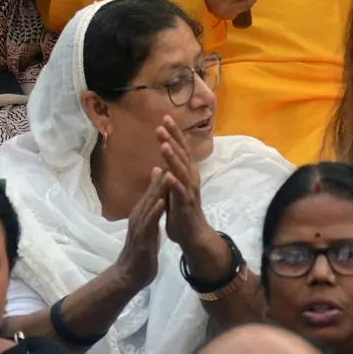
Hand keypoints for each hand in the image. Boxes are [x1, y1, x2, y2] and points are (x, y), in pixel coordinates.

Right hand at [113, 169, 166, 289]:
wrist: (129, 275)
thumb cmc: (141, 250)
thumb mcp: (148, 226)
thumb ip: (152, 209)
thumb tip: (157, 199)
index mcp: (142, 212)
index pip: (154, 189)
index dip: (164, 174)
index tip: (173, 159)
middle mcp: (139, 215)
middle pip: (151, 192)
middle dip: (161, 175)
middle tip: (168, 158)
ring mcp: (139, 226)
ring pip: (149, 204)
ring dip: (157, 189)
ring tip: (166, 173)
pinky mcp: (142, 238)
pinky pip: (149, 223)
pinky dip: (154, 211)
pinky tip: (160, 202)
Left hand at [158, 115, 206, 247]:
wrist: (192, 235)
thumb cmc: (181, 211)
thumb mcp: (174, 188)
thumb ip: (170, 174)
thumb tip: (160, 162)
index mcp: (187, 173)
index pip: (181, 149)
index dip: (174, 133)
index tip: (165, 117)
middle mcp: (190, 178)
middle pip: (182, 155)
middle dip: (172, 139)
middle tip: (161, 124)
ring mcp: (189, 191)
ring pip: (181, 171)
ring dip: (172, 157)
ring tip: (163, 144)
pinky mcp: (185, 205)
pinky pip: (180, 192)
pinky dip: (174, 183)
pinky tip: (167, 175)